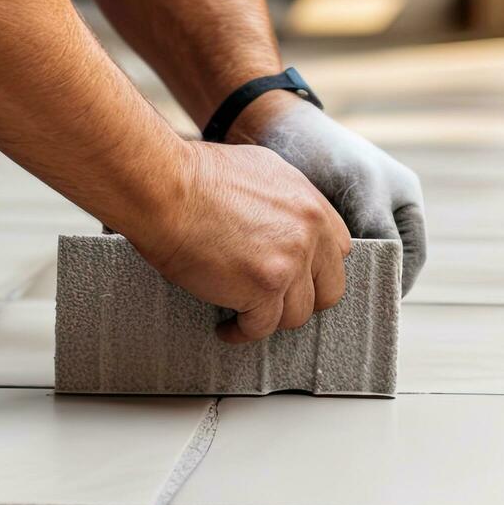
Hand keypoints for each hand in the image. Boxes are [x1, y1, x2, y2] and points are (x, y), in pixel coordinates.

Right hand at [126, 141, 351, 342]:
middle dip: (303, 301)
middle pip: (329, 288)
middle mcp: (308, 232)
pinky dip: (242, 332)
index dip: (317, 269)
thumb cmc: (194, 176)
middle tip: (277, 305)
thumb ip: (282, 201)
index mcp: (309, 203)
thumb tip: (280, 221)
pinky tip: (227, 328)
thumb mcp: (259, 171)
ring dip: (270, 319)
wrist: (166, 188)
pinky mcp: (264, 288)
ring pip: (297, 314)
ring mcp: (290, 262)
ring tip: (246, 317)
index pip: (337, 251)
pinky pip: (262, 327)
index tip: (298, 278)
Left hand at [231, 93, 425, 293]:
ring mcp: (350, 222)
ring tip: (324, 294)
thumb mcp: (364, 187)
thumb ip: (379, 226)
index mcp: (403, 202)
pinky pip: (326, 260)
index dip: (397, 281)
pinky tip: (305, 281)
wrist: (273, 128)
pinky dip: (318, 272)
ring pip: (353, 266)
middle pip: (382, 263)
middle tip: (347, 303)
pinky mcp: (319, 228)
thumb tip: (386, 270)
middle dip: (366, 284)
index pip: (410, 255)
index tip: (376, 303)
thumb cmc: (326, 150)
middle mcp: (380, 214)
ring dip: (339, 281)